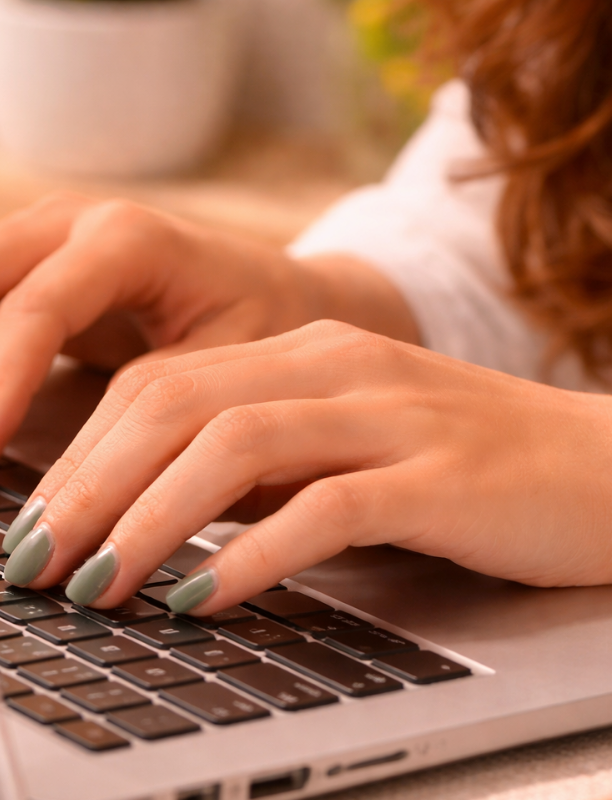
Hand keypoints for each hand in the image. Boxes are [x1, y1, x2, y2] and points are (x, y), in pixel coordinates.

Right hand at [0, 192, 406, 448]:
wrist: (284, 290)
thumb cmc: (267, 325)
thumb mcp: (228, 363)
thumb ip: (160, 402)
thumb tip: (91, 477)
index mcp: (129, 239)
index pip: (39, 307)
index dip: (0, 378)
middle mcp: (74, 222)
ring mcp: (46, 236)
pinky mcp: (34, 267)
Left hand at [2, 321, 611, 613]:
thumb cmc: (493, 469)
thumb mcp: (371, 443)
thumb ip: (283, 461)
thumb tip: (171, 517)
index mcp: (320, 352)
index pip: (164, 382)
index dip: (79, 453)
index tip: (33, 526)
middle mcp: (347, 368)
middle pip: (175, 404)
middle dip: (83, 487)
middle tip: (31, 563)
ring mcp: (396, 416)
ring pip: (233, 446)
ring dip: (145, 521)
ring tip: (95, 587)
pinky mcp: (441, 477)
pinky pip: (321, 507)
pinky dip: (247, 556)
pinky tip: (203, 599)